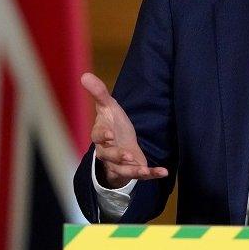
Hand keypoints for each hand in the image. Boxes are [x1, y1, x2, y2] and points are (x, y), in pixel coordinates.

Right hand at [82, 72, 167, 188]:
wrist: (122, 143)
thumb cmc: (113, 124)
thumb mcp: (109, 107)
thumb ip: (99, 93)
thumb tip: (85, 75)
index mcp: (100, 136)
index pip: (98, 137)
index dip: (103, 136)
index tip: (110, 135)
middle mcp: (107, 152)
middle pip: (108, 156)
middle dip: (117, 156)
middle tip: (128, 155)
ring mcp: (120, 164)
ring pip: (122, 170)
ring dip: (132, 170)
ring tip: (142, 168)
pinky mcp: (133, 170)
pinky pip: (141, 174)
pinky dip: (152, 174)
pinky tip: (163, 172)